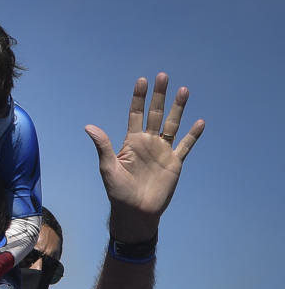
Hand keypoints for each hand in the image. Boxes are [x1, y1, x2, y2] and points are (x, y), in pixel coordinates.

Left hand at [85, 72, 203, 242]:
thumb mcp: (108, 167)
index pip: (135, 115)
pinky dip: (193, 135)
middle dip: (159, 96)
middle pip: (155, 114)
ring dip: (178, 108)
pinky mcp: (174, 163)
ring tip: (184, 90)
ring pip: (172, 125)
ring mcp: (162, 151)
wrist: (136, 211)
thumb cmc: (118, 192)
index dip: (139, 98)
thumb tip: (88, 127)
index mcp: (131, 142)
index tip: (142, 81)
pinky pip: (185, 146)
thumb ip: (103, 146)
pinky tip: (200, 122)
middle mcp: (148, 143)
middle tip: (163, 76)